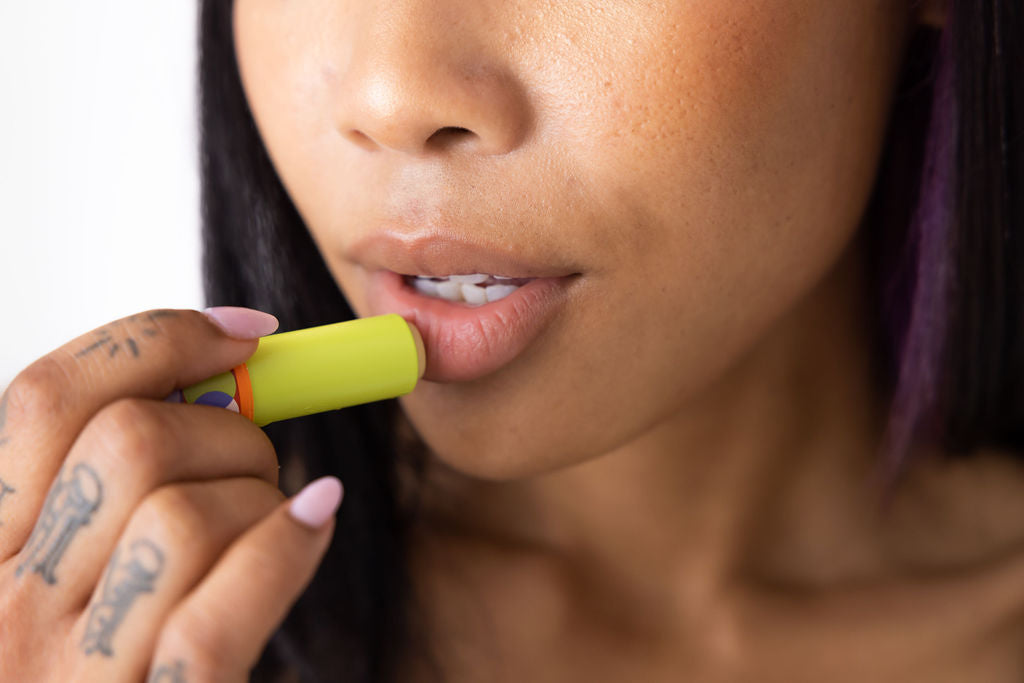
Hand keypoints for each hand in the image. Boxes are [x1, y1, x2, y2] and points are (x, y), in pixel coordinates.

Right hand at [0, 307, 341, 681]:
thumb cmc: (98, 656)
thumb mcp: (73, 558)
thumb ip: (112, 478)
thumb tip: (225, 377)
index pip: (47, 395)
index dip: (160, 340)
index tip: (250, 334)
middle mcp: (5, 606)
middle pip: (133, 442)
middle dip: (233, 429)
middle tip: (258, 460)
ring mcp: (71, 674)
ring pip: (190, 515)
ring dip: (266, 496)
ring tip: (276, 514)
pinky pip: (219, 616)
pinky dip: (285, 548)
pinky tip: (315, 519)